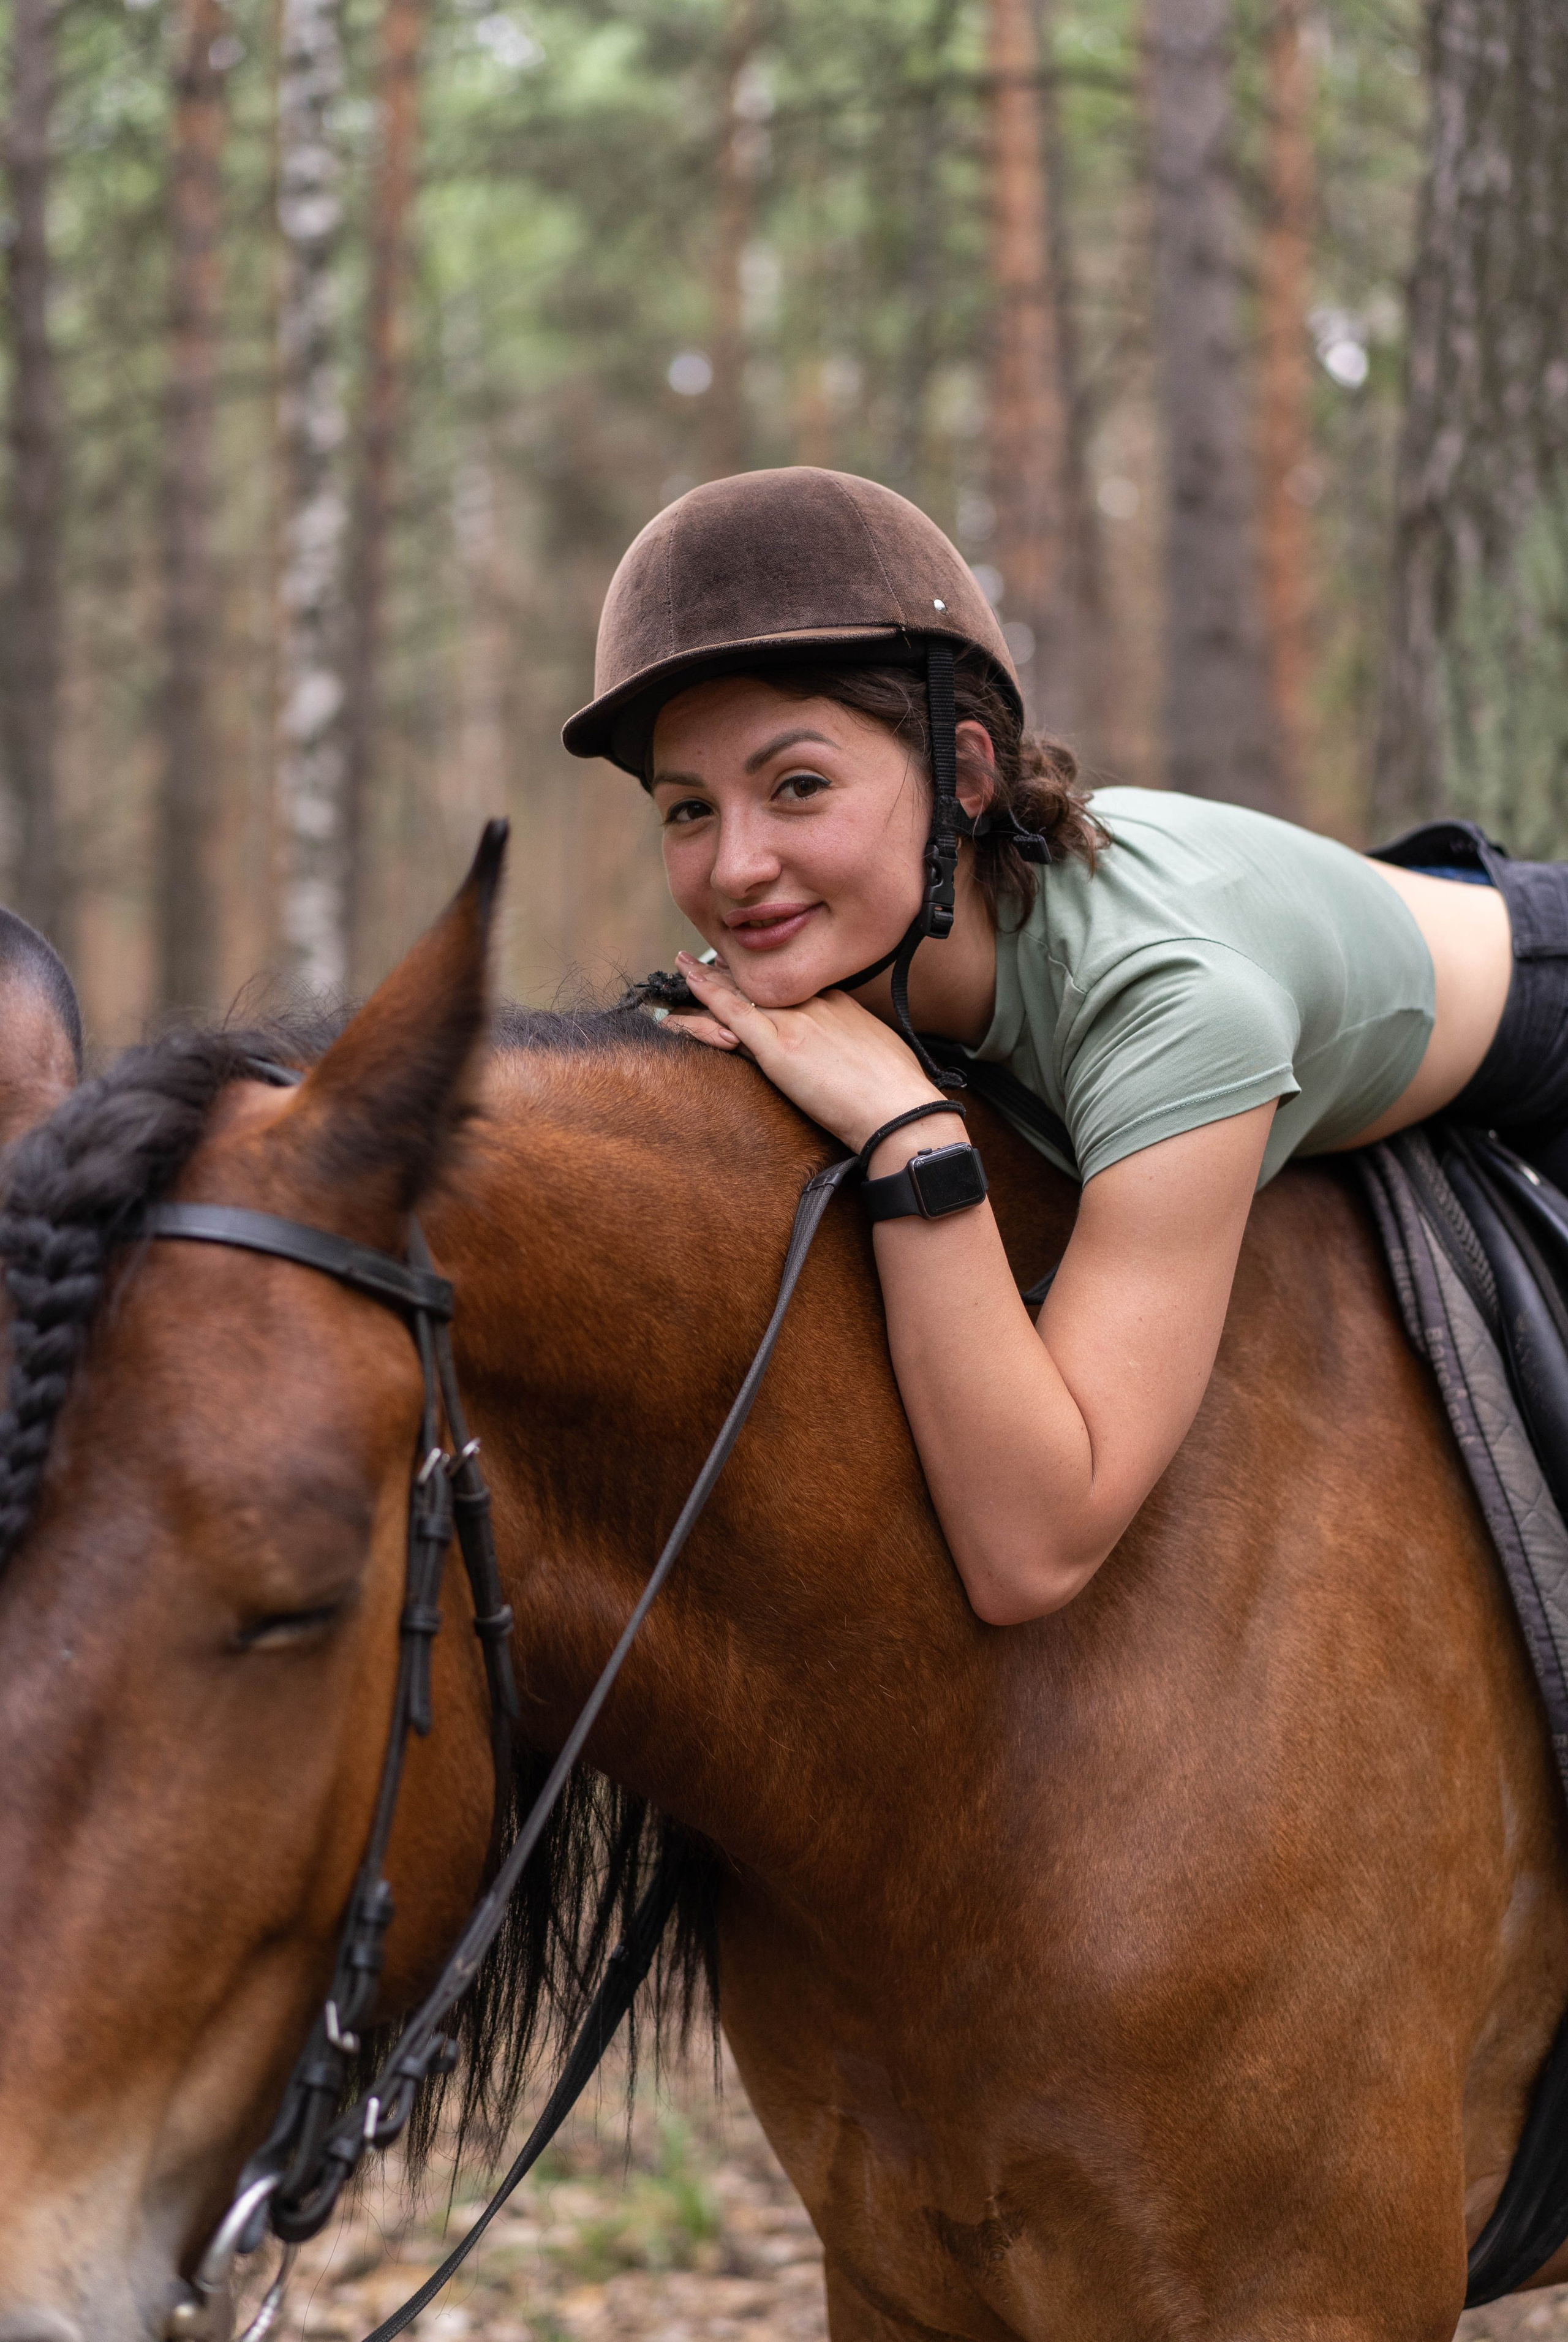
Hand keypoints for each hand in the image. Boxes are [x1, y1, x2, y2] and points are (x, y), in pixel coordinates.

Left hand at [665, 950, 949, 1155]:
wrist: (900, 1113)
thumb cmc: (899, 1094)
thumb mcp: (881, 1053)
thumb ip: (858, 1043)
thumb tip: (856, 1055)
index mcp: (840, 1004)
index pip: (793, 985)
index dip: (767, 978)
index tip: (749, 972)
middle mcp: (814, 1004)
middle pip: (764, 982)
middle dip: (733, 970)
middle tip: (705, 958)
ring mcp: (793, 1023)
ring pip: (741, 993)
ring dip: (707, 977)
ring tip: (682, 963)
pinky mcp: (777, 1048)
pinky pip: (731, 1013)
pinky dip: (705, 995)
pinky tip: (687, 979)